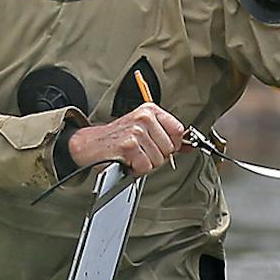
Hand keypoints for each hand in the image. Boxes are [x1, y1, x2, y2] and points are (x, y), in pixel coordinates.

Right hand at [68, 102, 188, 174]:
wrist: (90, 145)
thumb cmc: (118, 139)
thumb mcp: (145, 131)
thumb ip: (168, 137)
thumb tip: (190, 146)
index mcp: (150, 111)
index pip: (178, 131)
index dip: (172, 145)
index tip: (159, 146)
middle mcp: (144, 118)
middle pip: (169, 149)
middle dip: (156, 157)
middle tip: (140, 152)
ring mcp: (136, 131)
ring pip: (158, 160)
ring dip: (145, 164)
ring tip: (133, 156)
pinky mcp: (128, 146)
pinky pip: (145, 167)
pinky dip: (136, 169)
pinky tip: (127, 161)